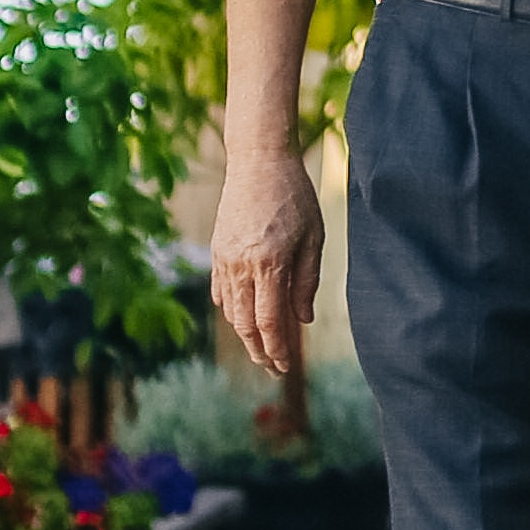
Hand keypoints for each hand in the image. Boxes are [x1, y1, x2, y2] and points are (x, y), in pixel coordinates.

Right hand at [207, 140, 323, 381]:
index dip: (277, 350)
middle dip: (260, 351)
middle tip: (273, 368)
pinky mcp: (217, 251)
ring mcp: (224, 259)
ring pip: (231, 311)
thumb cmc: (294, 196)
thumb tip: (304, 320)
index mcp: (269, 264)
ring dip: (245, 334)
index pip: (270, 322)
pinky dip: (231, 310)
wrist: (258, 161)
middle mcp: (241, 267)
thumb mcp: (313, 237)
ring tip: (261, 348)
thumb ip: (307, 281)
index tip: (285, 367)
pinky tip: (242, 319)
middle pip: (246, 324)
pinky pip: (221, 291)